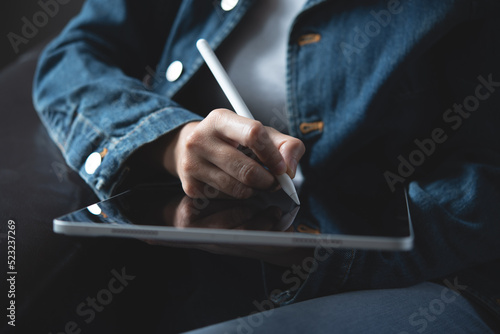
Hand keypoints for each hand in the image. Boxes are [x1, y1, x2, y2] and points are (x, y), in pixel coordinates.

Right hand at [162, 109, 304, 198]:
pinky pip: (226, 200)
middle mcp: (200, 140)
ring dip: (255, 191)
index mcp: (220, 120)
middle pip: (247, 170)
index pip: (254, 134)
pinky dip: (238, 197)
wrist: (192, 148)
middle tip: (274, 182)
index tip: (282, 169)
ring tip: (256, 183)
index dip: (273, 155)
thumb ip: (285, 145)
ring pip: (238, 189)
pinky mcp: (190, 186)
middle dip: (268, 181)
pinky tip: (236, 185)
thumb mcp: (259, 133)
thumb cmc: (232, 140)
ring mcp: (192, 164)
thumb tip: (290, 169)